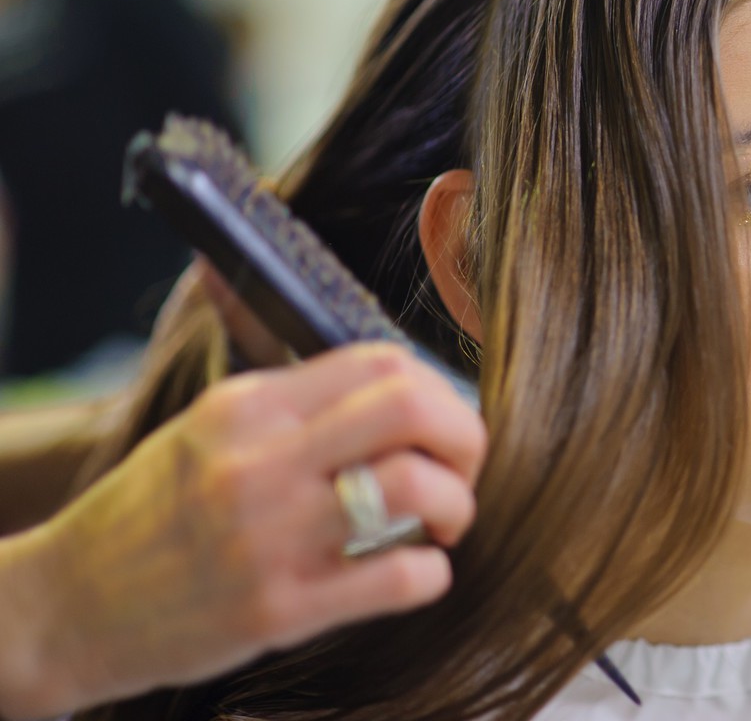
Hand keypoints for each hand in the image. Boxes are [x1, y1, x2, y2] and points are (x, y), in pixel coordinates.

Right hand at [0, 343, 487, 719]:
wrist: (65, 608)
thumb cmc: (152, 516)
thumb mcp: (207, 430)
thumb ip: (294, 407)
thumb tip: (398, 390)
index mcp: (250, 407)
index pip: (381, 361)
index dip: (437, 388)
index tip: (440, 425)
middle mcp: (260, 460)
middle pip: (412, 407)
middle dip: (466, 435)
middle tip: (462, 469)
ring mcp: (269, 535)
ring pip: (415, 485)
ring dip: (455, 504)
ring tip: (443, 524)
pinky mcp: (278, 609)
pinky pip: (398, 577)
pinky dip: (432, 574)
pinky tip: (419, 573)